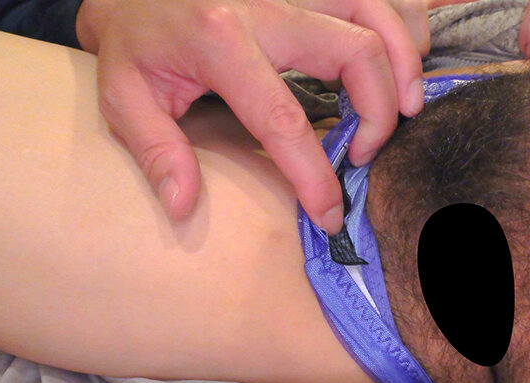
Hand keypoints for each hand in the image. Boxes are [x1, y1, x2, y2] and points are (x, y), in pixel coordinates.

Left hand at [75, 0, 468, 233]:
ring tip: (405, 109)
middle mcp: (267, 4)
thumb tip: (184, 208)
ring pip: (377, 11)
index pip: (283, 118)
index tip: (330, 214)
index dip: (314, 174)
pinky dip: (402, 24)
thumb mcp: (125, 97)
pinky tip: (400, 59)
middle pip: (356, 51)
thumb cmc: (135, 44)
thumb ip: (156, 150)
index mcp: (219, 40)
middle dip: (378, 112)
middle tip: (365, 153)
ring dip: (404, 62)